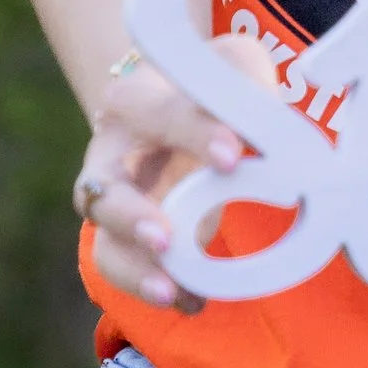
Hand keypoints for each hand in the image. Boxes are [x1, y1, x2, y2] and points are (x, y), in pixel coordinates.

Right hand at [73, 31, 284, 314]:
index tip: (232, 157)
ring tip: (171, 291)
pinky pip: (131, 270)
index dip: (196, 135)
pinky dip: (156, 287)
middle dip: (130, 216)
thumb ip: (248, 86)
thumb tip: (267, 127)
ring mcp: (113, 203)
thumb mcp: (232, 65)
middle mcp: (110, 156)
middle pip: (100, 190)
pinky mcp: (129, 239)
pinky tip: (194, 301)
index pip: (162, 115)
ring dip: (133, 270)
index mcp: (134, 102)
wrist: (170, 104)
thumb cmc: (207, 86)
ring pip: (104, 243)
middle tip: (164, 239)